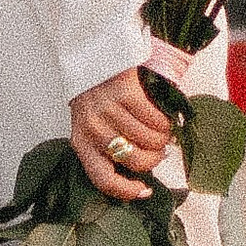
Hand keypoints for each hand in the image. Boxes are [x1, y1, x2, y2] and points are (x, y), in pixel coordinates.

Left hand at [70, 69, 174, 202]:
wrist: (90, 54)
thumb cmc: (94, 95)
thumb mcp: (91, 125)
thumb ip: (107, 147)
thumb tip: (141, 169)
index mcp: (81, 142)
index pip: (103, 179)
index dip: (127, 191)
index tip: (145, 191)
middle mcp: (92, 129)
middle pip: (132, 160)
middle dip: (153, 159)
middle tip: (160, 152)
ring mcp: (108, 110)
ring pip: (147, 139)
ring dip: (162, 139)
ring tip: (162, 133)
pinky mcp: (124, 92)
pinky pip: (154, 119)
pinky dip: (164, 123)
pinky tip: (163, 120)